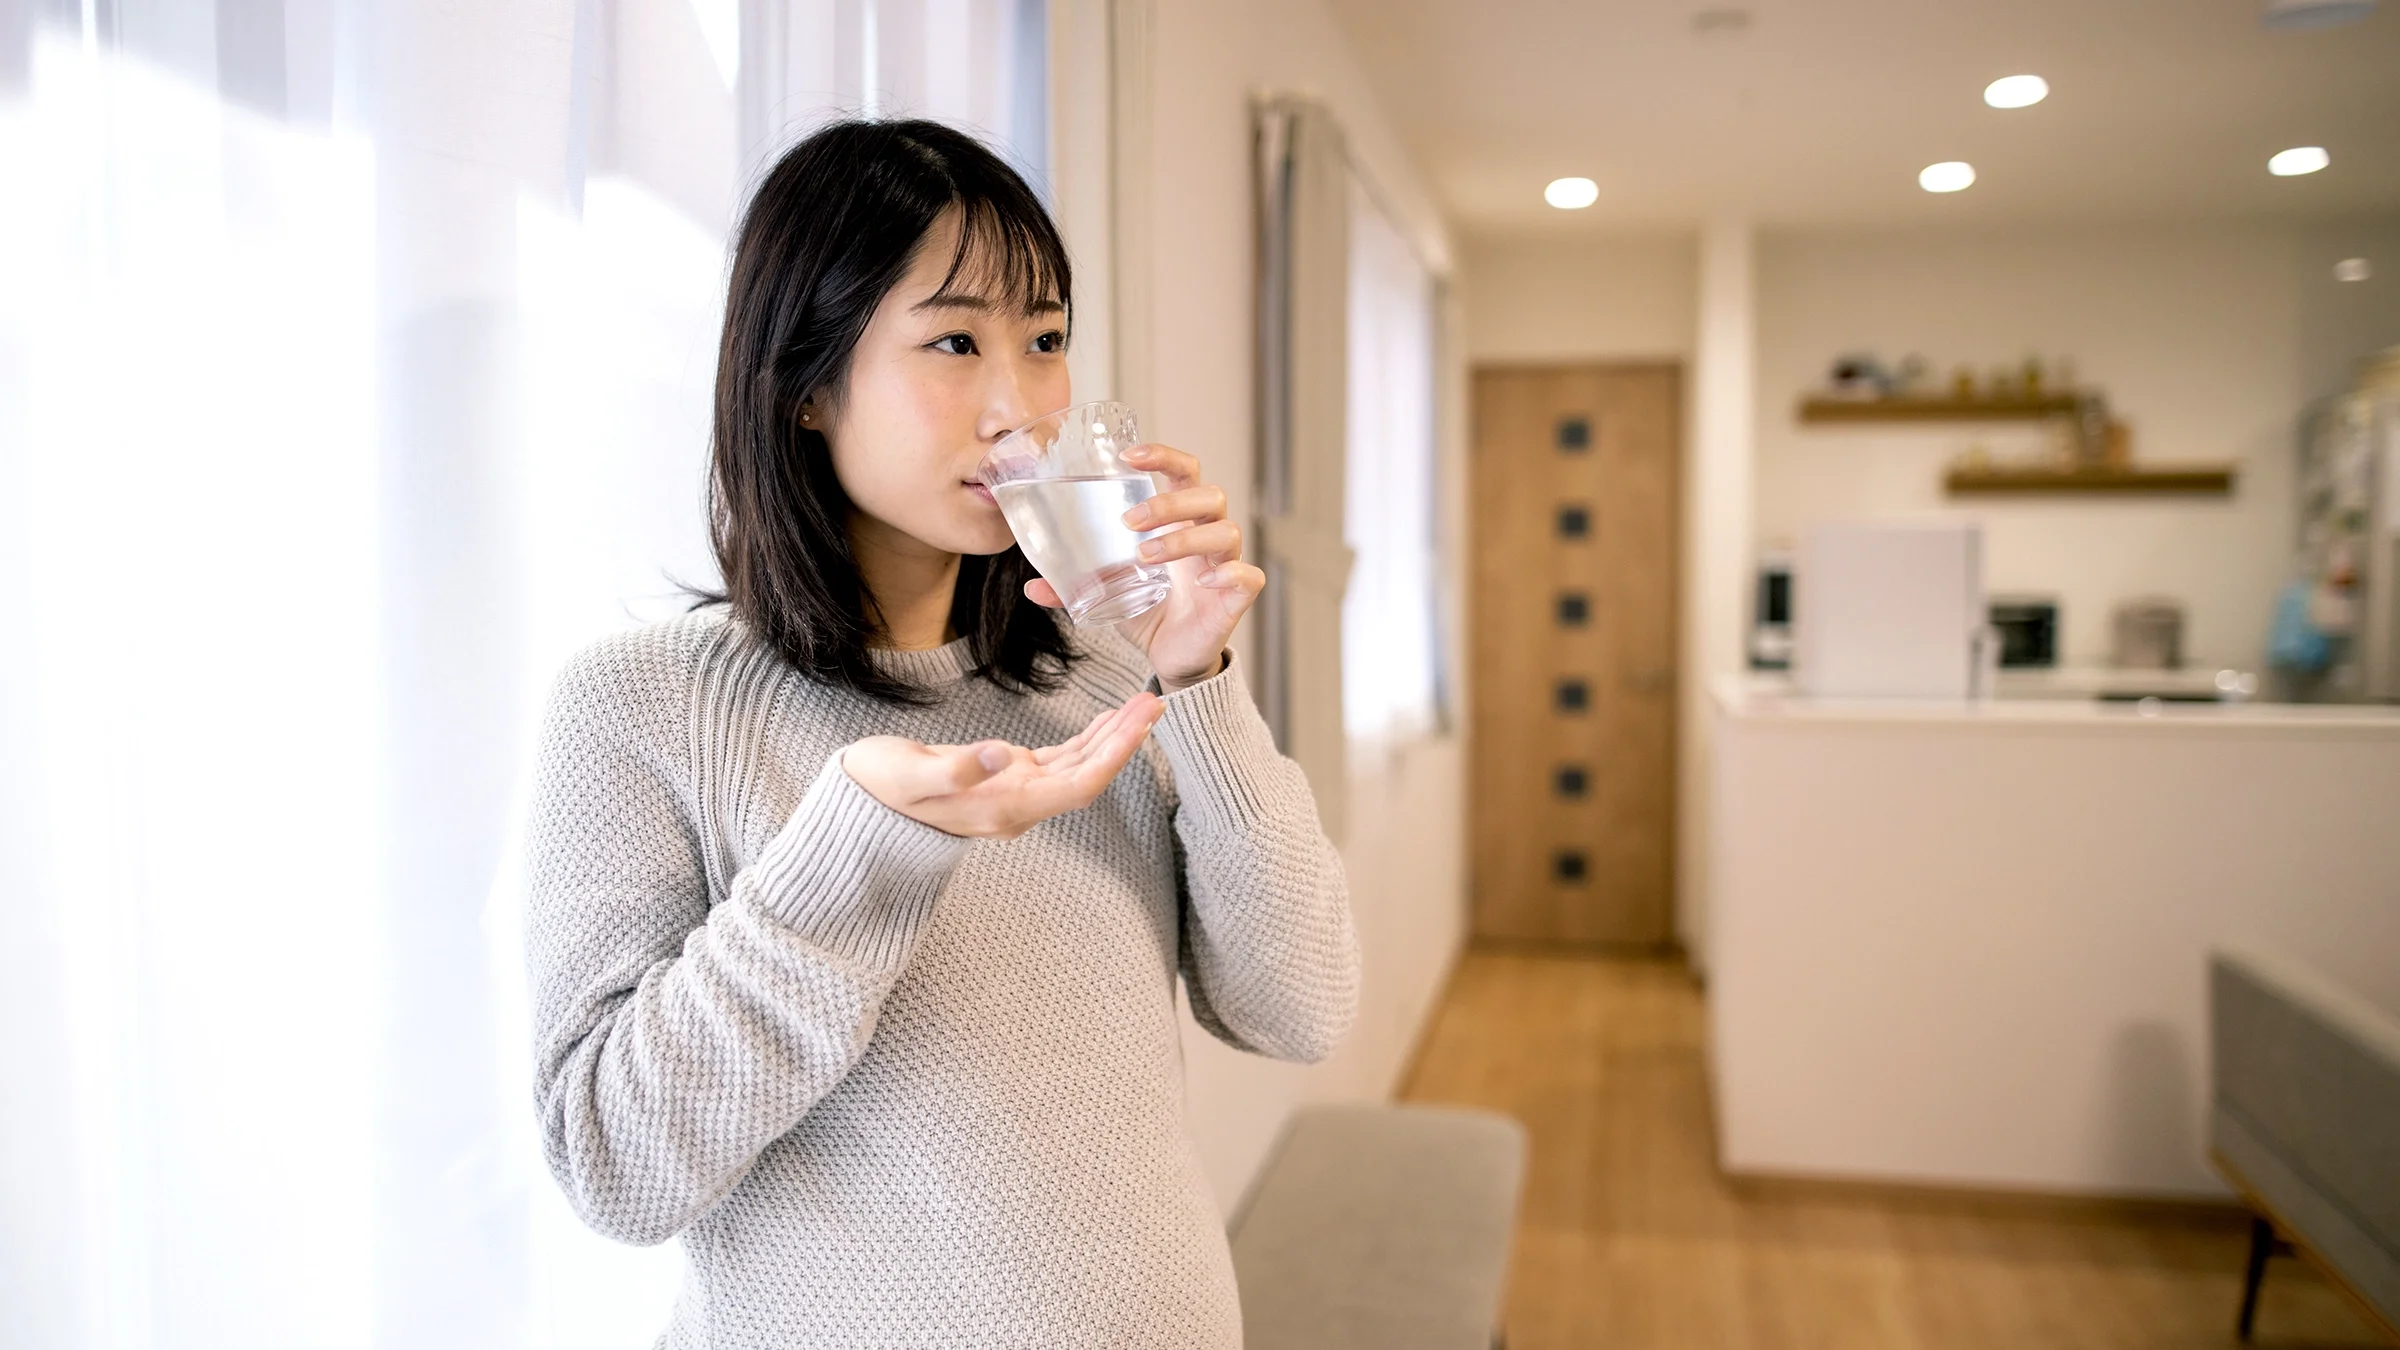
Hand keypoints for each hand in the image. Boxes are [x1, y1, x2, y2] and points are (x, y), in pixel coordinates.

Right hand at [839, 691, 1163, 838]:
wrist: (860, 804)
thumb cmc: (880, 786)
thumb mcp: (909, 775)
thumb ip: (955, 769)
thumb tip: (999, 755)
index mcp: (1003, 808)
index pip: (1077, 786)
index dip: (1113, 757)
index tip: (1139, 726)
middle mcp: (1018, 806)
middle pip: (1087, 776)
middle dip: (1124, 741)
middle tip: (1154, 703)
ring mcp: (1015, 793)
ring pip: (1078, 767)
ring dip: (1111, 738)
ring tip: (1141, 703)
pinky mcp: (1007, 777)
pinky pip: (1059, 761)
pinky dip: (1087, 739)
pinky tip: (1108, 720)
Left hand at [1021, 442, 1262, 691]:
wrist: (1173, 657)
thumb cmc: (1149, 611)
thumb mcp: (1109, 593)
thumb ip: (1074, 586)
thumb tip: (1032, 587)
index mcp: (1180, 522)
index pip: (1185, 472)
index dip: (1164, 456)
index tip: (1128, 456)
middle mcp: (1207, 535)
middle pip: (1209, 494)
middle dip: (1169, 502)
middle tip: (1130, 523)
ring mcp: (1225, 564)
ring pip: (1225, 530)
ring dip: (1185, 537)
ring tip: (1147, 556)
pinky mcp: (1236, 597)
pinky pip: (1248, 575)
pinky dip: (1228, 573)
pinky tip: (1202, 582)